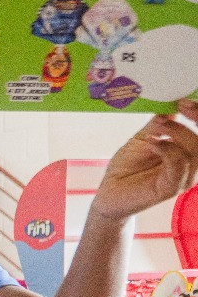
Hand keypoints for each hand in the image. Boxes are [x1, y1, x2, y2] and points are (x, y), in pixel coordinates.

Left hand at [90, 99, 197, 221]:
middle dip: (196, 120)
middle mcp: (191, 166)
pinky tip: (152, 143)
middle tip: (176, 109)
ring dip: (177, 133)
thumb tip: (171, 105)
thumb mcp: (142, 139)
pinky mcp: (170, 188)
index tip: (183, 102)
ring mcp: (182, 178)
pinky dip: (167, 149)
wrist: (108, 193)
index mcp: (188, 153)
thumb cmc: (126, 168)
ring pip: (195, 151)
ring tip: (154, 131)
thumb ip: (157, 125)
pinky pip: (178, 166)